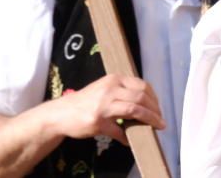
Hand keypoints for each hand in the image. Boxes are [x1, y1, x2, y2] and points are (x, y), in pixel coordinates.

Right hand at [50, 74, 164, 145]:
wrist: (61, 113)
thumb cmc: (86, 101)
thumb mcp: (105, 89)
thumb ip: (123, 92)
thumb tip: (146, 104)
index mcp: (114, 79)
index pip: (142, 85)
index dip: (154, 98)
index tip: (158, 108)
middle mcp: (110, 89)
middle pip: (141, 97)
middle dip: (155, 110)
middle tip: (160, 120)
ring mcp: (103, 105)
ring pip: (134, 110)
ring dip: (149, 120)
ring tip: (156, 127)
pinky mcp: (98, 121)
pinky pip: (119, 131)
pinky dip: (127, 137)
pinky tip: (130, 140)